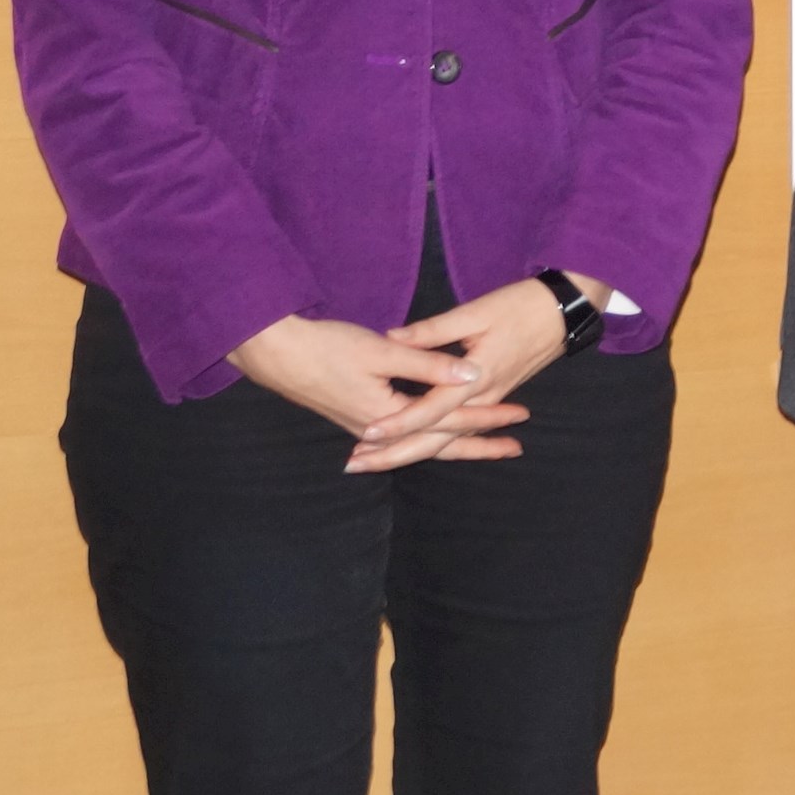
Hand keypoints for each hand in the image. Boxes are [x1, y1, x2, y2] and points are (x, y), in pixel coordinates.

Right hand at [227, 311, 521, 470]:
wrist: (274, 354)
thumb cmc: (327, 347)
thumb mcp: (382, 351)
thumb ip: (428, 364)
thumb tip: (472, 374)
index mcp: (390, 416)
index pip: (450, 421)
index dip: (487, 418)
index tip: (520, 417)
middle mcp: (378, 431)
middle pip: (438, 444)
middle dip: (477, 445)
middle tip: (515, 447)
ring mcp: (365, 428)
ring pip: (421, 443)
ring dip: (454, 445)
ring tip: (486, 447)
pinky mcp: (356, 418)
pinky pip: (403, 437)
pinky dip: (426, 441)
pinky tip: (435, 443)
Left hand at [368, 274, 601, 470]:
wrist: (566, 310)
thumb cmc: (522, 305)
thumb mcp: (476, 312)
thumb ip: (433, 330)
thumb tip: (393, 337)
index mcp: (477, 377)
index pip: (430, 410)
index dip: (398, 424)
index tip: (367, 434)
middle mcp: (484, 396)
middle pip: (437, 437)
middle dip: (396, 454)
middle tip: (357, 465)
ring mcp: (492, 398)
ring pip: (451, 437)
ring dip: (414, 450)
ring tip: (377, 460)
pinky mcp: (496, 393)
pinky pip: (465, 428)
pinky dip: (440, 441)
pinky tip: (421, 446)